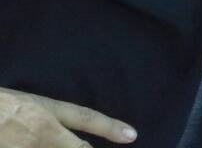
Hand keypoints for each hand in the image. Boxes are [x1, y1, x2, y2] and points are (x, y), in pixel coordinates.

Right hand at [0, 87, 135, 146]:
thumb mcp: (24, 103)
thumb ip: (46, 117)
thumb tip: (62, 134)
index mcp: (45, 111)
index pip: (86, 118)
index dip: (110, 127)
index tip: (132, 136)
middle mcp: (41, 132)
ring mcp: (25, 147)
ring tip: (35, 142)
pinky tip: (26, 145)